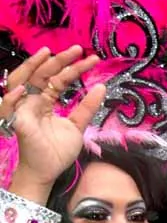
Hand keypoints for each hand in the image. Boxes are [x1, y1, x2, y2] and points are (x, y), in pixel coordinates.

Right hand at [3, 46, 105, 189]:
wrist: (47, 173)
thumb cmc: (57, 151)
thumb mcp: (77, 126)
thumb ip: (86, 107)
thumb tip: (101, 86)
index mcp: (45, 100)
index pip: (59, 78)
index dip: (75, 68)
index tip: (93, 59)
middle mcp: (32, 100)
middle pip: (43, 74)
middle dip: (59, 60)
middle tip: (77, 49)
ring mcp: (23, 108)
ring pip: (23, 80)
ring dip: (33, 66)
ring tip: (49, 54)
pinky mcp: (17, 120)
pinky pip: (9, 104)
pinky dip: (13, 96)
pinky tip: (24, 88)